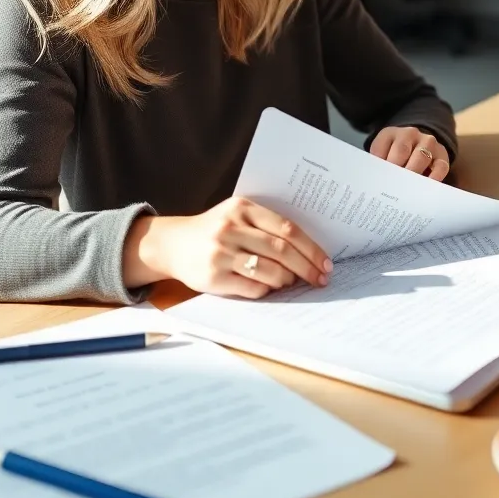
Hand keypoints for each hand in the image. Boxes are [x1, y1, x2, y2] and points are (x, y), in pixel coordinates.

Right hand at [123, 198, 331, 298]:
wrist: (173, 244)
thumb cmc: (214, 231)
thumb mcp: (236, 216)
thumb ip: (266, 226)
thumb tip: (307, 252)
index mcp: (242, 208)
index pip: (286, 228)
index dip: (311, 248)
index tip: (325, 263)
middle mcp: (231, 228)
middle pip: (281, 250)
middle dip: (306, 267)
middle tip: (320, 279)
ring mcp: (221, 252)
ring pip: (269, 270)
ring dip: (287, 280)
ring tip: (292, 282)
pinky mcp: (214, 276)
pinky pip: (252, 287)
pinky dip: (267, 289)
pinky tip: (270, 287)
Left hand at [369, 126, 449, 181]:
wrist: (416, 145)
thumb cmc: (393, 154)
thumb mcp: (382, 153)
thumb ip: (379, 162)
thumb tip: (380, 180)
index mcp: (390, 133)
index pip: (382, 146)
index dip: (380, 163)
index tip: (380, 177)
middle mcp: (410, 134)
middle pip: (402, 150)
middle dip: (397, 169)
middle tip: (393, 185)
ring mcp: (427, 142)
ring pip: (422, 156)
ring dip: (413, 173)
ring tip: (408, 188)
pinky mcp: (441, 155)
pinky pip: (440, 166)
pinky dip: (435, 177)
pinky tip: (427, 186)